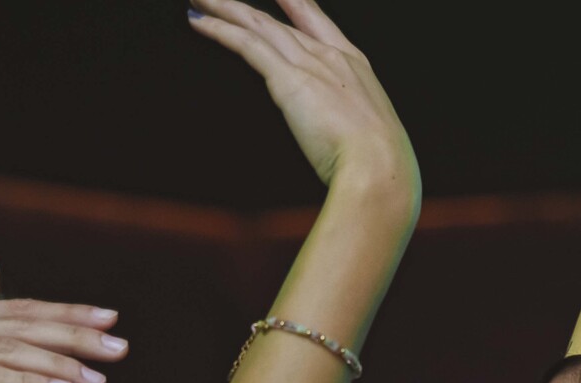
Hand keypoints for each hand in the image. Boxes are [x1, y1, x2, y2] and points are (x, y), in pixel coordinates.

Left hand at [187, 0, 418, 199]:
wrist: (381, 169)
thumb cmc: (382, 165)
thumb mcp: (373, 138)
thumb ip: (352, 130)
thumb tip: (345, 144)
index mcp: (356, 67)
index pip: (318, 22)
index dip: (294, 3)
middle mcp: (331, 56)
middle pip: (280, 20)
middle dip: (246, 6)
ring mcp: (310, 64)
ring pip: (258, 24)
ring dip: (224, 8)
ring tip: (199, 0)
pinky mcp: (288, 80)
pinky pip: (247, 45)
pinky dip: (219, 30)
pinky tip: (199, 22)